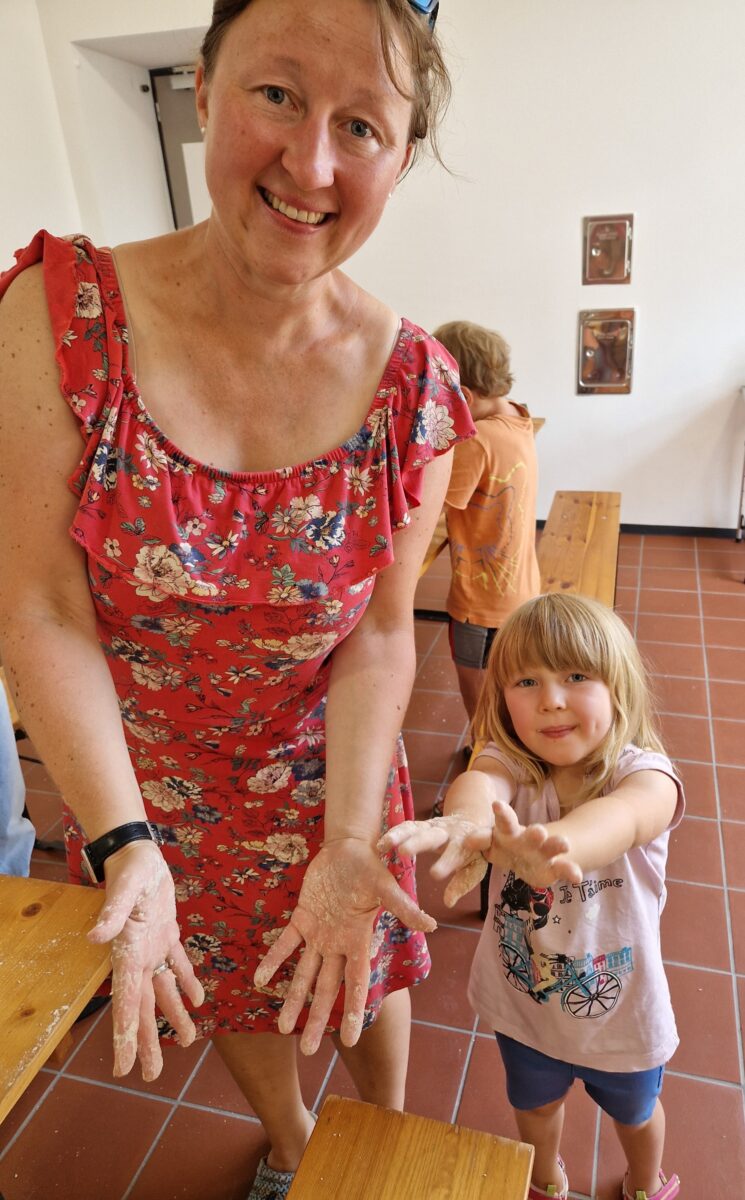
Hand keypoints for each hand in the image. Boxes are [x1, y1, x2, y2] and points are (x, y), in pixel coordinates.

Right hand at [88, 840, 204, 1080]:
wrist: (138, 853)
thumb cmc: (130, 870)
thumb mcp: (124, 890)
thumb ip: (112, 914)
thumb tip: (96, 937)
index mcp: (127, 955)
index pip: (125, 1005)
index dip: (125, 1037)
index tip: (125, 1068)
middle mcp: (139, 958)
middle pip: (143, 1009)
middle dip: (148, 1041)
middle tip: (153, 1076)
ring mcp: (153, 948)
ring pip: (163, 992)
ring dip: (173, 1016)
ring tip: (187, 1042)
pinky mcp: (167, 934)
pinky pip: (178, 964)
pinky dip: (187, 983)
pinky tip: (198, 1001)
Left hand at [253, 838, 435, 1055]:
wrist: (349, 847)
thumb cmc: (372, 866)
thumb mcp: (387, 888)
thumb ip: (404, 909)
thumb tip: (431, 925)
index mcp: (359, 941)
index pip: (356, 983)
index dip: (353, 1011)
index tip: (350, 1039)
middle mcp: (338, 944)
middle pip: (326, 988)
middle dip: (317, 1018)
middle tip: (308, 1051)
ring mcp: (319, 933)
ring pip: (304, 973)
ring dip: (294, 1000)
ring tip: (283, 1028)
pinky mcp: (302, 918)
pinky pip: (285, 944)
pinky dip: (273, 960)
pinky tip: (260, 981)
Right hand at [379, 814, 491, 907]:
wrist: (470, 823)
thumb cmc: (472, 852)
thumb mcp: (474, 868)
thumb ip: (462, 883)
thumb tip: (448, 902)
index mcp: (464, 844)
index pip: (456, 853)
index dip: (447, 863)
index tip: (435, 874)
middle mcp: (447, 833)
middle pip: (432, 836)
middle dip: (418, 843)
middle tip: (404, 851)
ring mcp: (432, 826)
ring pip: (415, 829)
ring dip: (400, 835)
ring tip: (385, 844)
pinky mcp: (420, 825)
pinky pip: (406, 827)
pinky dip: (394, 833)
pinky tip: (381, 844)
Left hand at [484, 799, 582, 886]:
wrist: (530, 860)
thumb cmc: (506, 849)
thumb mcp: (492, 845)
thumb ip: (482, 841)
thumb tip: (465, 840)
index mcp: (510, 833)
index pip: (505, 821)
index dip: (502, 814)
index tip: (497, 805)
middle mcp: (529, 839)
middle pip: (533, 834)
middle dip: (535, 833)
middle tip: (539, 831)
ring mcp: (544, 852)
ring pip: (552, 846)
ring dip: (557, 844)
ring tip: (565, 844)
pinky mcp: (554, 868)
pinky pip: (564, 869)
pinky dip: (571, 871)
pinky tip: (577, 877)